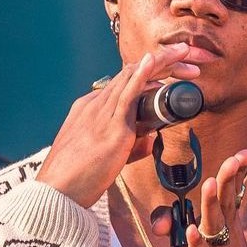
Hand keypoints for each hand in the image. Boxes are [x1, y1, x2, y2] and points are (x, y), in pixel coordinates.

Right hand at [37, 43, 198, 207]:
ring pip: (133, 76)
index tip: (170, 71)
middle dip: (163, 61)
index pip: (123, 81)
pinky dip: (142, 75)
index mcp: (90, 109)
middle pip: (131, 72)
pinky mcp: (111, 128)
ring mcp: (102, 114)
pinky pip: (127, 95)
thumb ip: (131, 145)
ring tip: (186, 53)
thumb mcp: (107, 156)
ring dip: (163, 61)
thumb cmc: (78, 179)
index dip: (149, 71)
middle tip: (188, 54)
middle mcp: (95, 105)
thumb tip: (152, 138)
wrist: (58, 193)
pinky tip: (154, 61)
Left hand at [182, 149, 246, 246]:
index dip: (237, 174)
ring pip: (214, 223)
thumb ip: (191, 230)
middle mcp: (225, 235)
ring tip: (210, 183)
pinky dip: (196, 242)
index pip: (232, 194)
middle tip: (234, 159)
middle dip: (229, 179)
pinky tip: (192, 230)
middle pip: (226, 202)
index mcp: (229, 227)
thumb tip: (164, 221)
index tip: (244, 153)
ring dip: (211, 203)